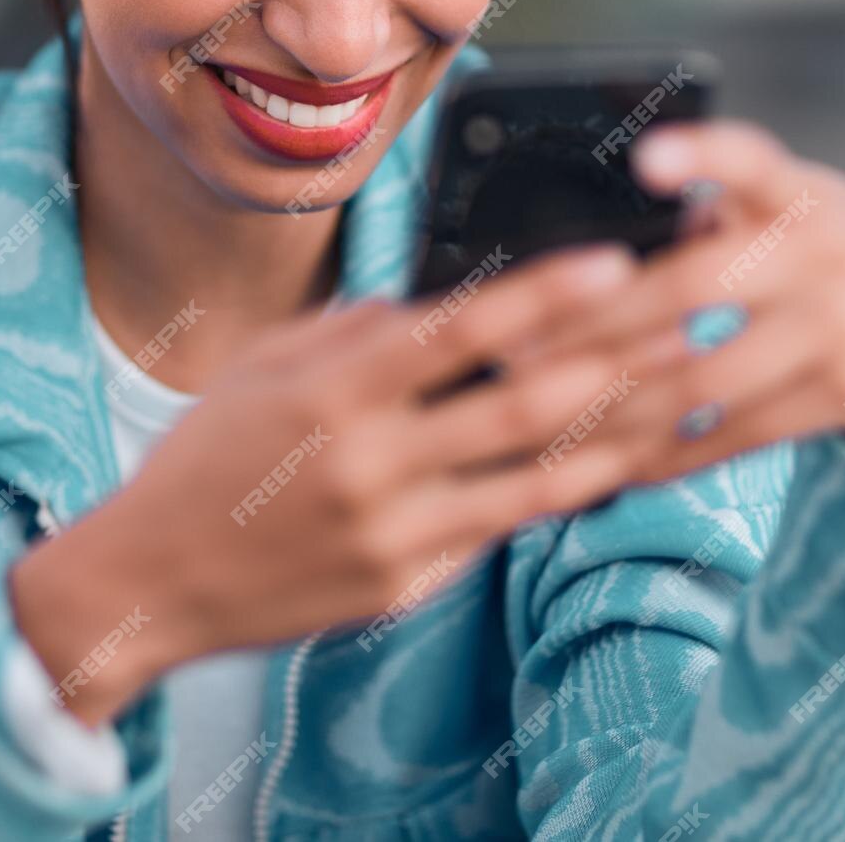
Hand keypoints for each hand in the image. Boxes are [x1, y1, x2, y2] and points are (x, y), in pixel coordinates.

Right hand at [9, 243, 679, 726]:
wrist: (150, 582)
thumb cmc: (205, 458)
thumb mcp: (265, 368)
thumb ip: (359, 332)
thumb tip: (445, 302)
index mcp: (333, 392)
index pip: (460, 332)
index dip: (545, 295)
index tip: (614, 260)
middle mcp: (372, 463)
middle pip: (525, 404)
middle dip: (620, 356)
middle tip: (693, 315)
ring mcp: (395, 534)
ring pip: (538, 477)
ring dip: (623, 427)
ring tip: (686, 384)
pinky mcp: (406, 585)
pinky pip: (501, 530)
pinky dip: (564, 491)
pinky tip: (618, 458)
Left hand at [524, 119, 844, 507]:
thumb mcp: (806, 201)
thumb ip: (728, 197)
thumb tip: (618, 198)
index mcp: (800, 194)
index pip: (756, 159)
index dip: (705, 156)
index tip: (650, 157)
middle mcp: (821, 256)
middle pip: (691, 290)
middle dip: (592, 326)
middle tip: (510, 348)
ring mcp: (833, 333)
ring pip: (700, 380)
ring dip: (610, 409)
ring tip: (532, 419)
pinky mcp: (838, 399)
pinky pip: (731, 435)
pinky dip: (662, 454)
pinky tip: (604, 465)